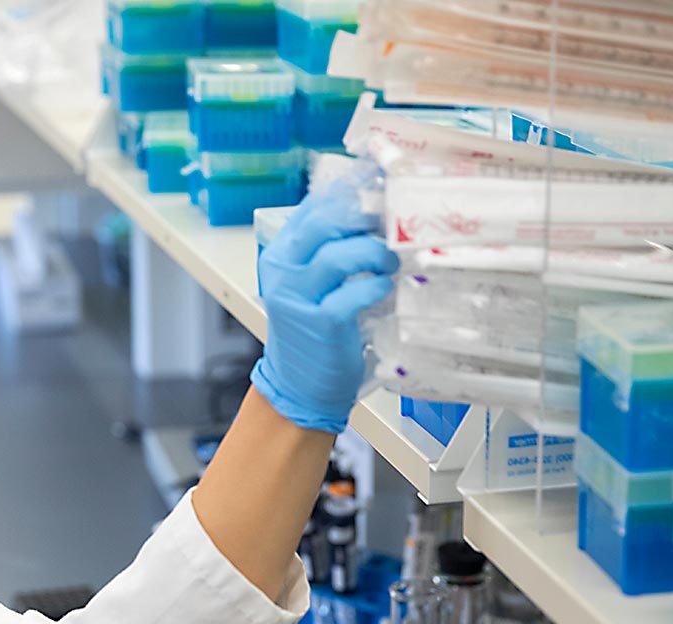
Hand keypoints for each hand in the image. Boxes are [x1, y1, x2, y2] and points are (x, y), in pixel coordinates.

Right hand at [251, 186, 398, 433]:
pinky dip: (375, 288)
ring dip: (374, 253)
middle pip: (323, 222)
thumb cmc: (313, 330)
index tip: (381, 189)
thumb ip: (331, 250)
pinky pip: (352, 295)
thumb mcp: (311, 283)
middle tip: (391, 222)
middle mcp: (283, 272)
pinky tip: (384, 290)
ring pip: (336, 256)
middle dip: (364, 216)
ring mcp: (298, 299)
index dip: (350, 194)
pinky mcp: (320, 326)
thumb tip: (377, 213)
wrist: (299, 385)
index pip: (313, 207)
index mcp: (280, 254)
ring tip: (390, 260)